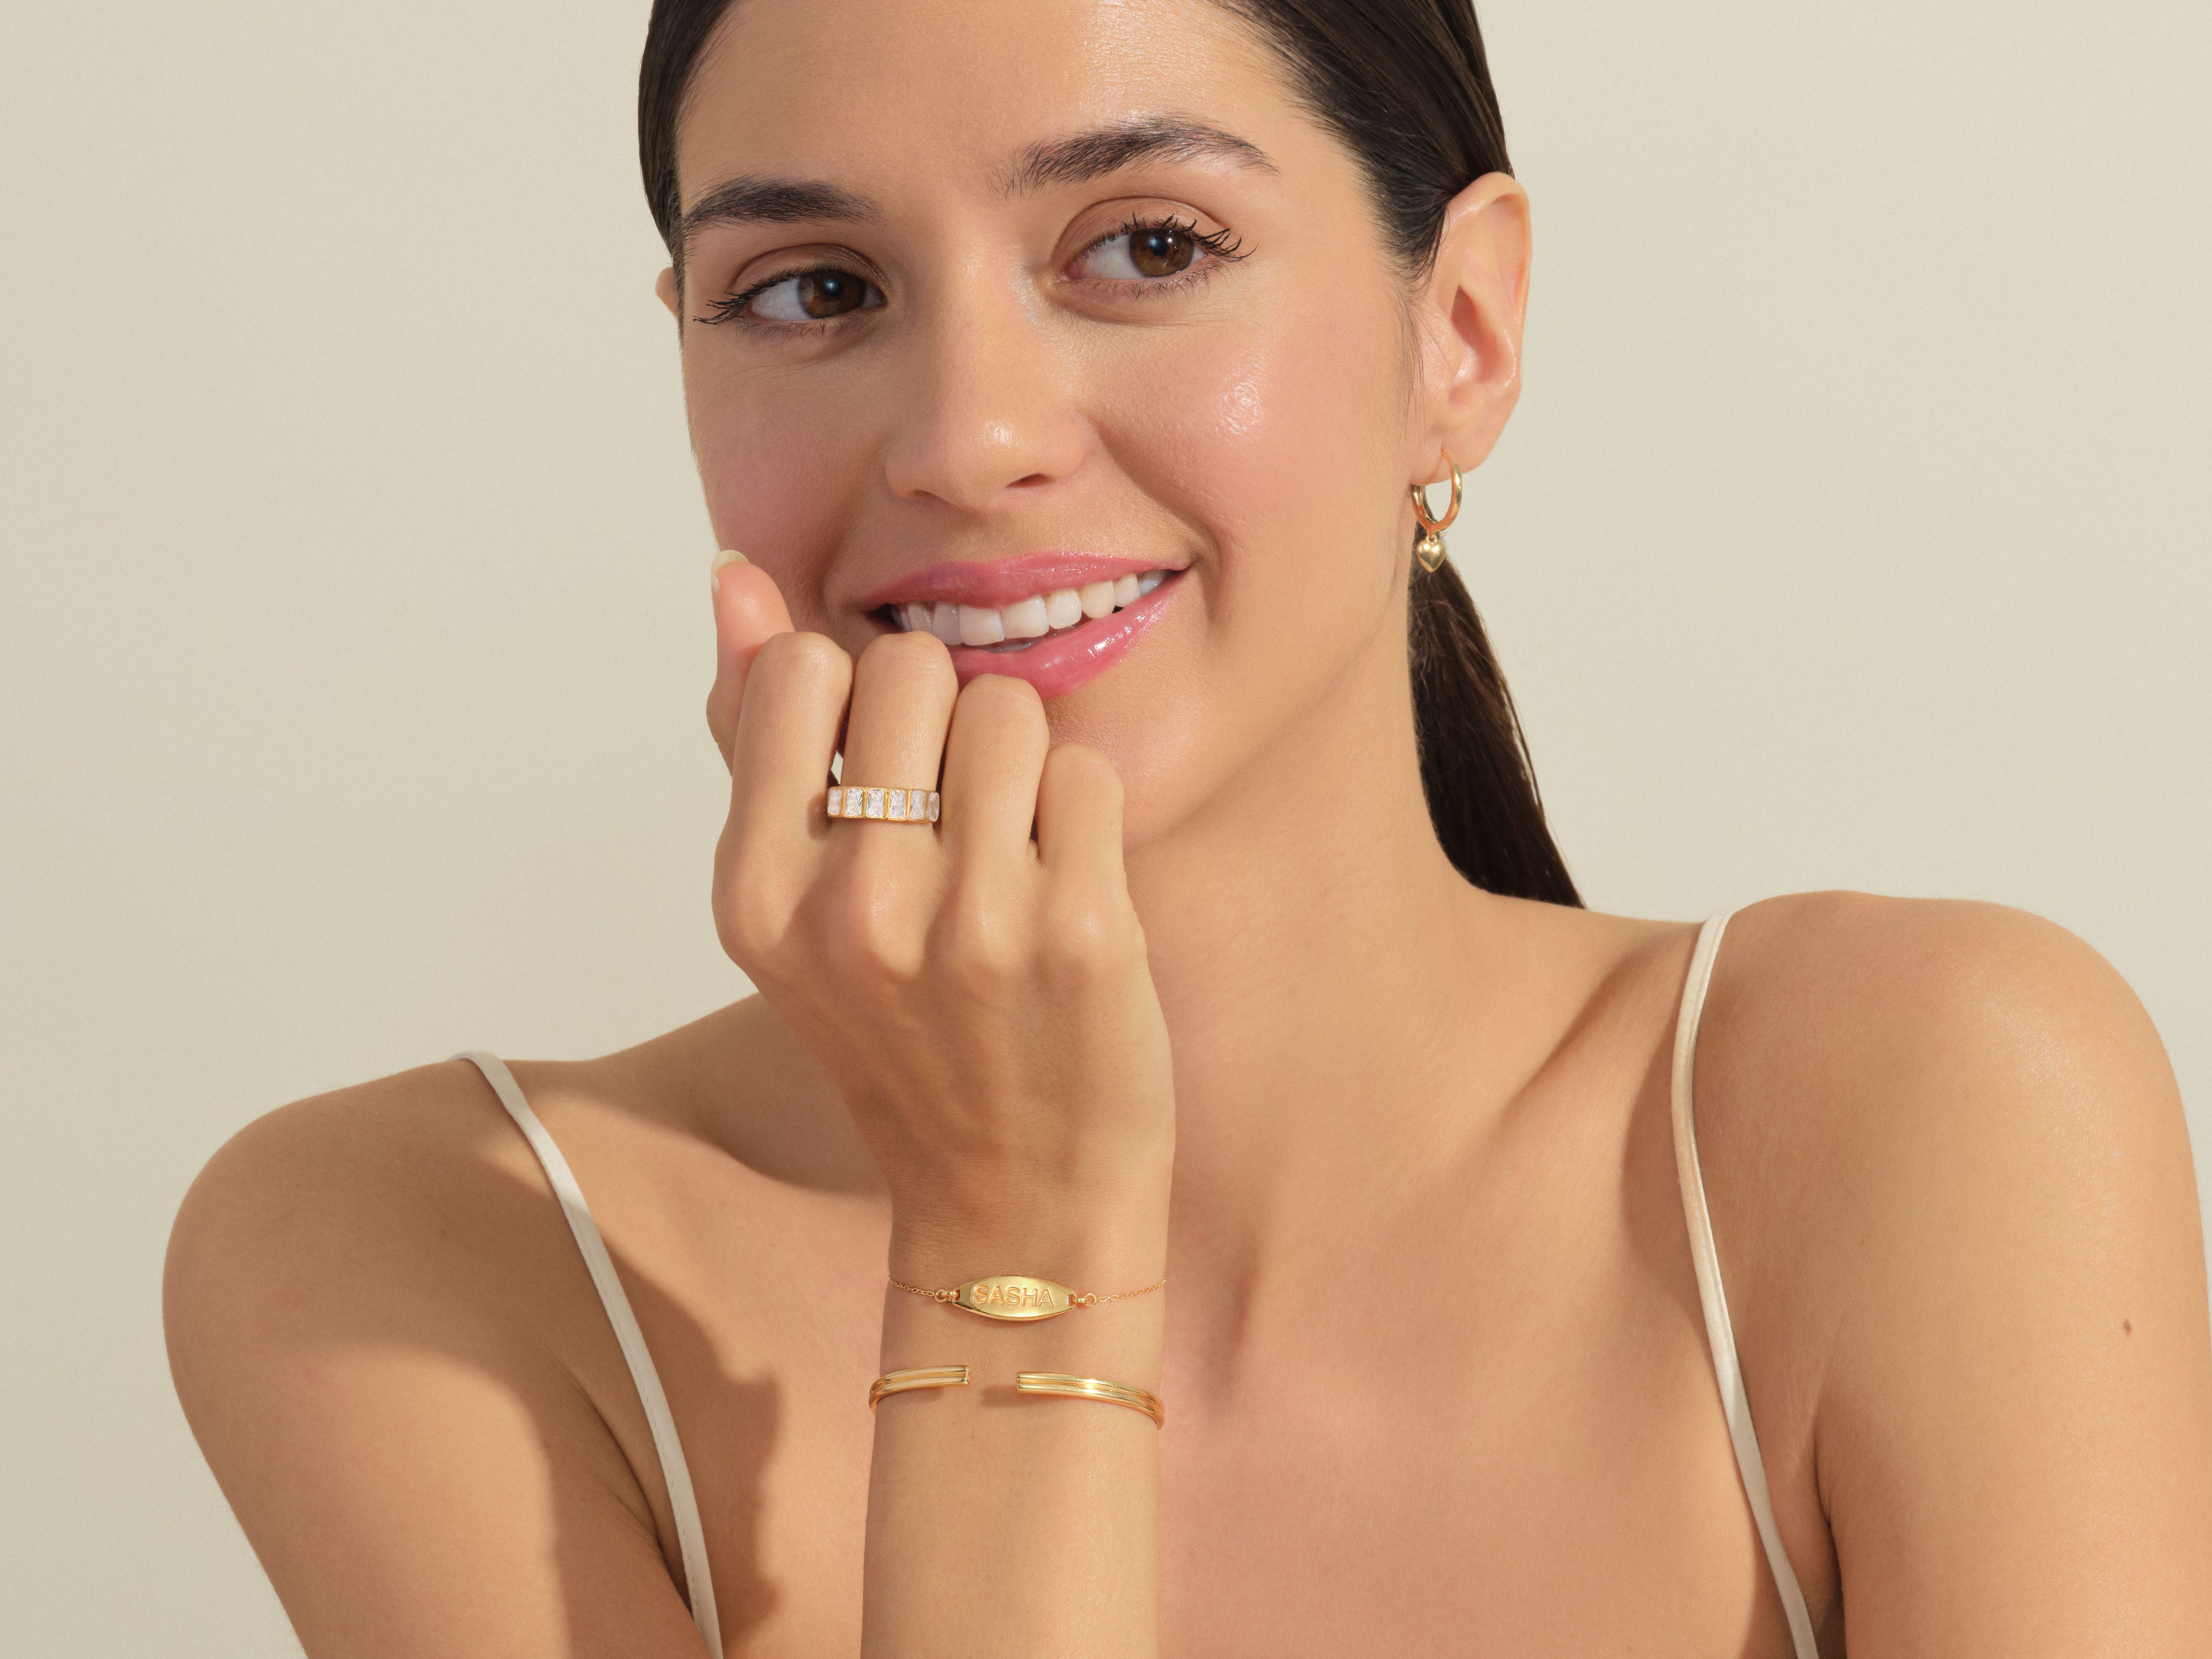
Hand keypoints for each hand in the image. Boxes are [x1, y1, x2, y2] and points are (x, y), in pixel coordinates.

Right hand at [705, 556, 1175, 1277]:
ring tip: (1014, 857)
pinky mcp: (1081, 936)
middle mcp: (852, 909)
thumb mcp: (795, 909)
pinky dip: (1089, 819)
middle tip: (958, 822)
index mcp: (757, 894)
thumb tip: (735, 577)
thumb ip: (756, 736)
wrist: (1014, 1205)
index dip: (856, 703)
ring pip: (1012, 709)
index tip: (880, 781)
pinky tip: (1068, 893)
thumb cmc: (904, 1038)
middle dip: (945, 721)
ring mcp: (970, 924)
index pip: (805, 668)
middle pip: (912, 669)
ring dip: (1024, 764)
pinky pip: (1091, 775)